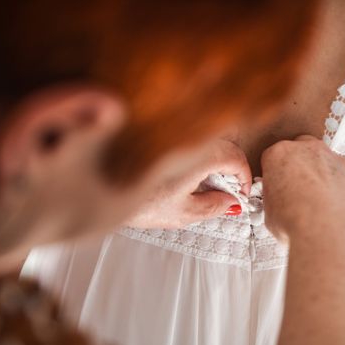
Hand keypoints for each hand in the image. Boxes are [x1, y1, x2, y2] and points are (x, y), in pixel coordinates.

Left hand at [124, 139, 251, 228]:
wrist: (101, 189)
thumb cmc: (137, 202)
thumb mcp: (183, 212)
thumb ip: (214, 206)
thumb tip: (232, 201)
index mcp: (199, 155)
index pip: (235, 157)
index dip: (244, 177)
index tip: (241, 192)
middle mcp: (189, 137)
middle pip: (224, 144)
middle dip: (230, 167)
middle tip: (225, 190)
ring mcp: (176, 132)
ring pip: (206, 138)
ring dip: (213, 158)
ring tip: (202, 183)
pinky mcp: (161, 133)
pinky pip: (189, 137)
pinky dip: (195, 152)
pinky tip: (182, 173)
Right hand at [261, 135, 344, 242]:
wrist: (330, 234)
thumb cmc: (297, 221)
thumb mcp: (269, 212)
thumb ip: (275, 199)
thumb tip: (280, 204)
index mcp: (282, 154)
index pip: (273, 158)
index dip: (274, 175)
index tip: (276, 187)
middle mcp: (310, 151)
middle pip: (302, 150)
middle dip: (300, 167)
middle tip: (296, 192)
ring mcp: (337, 161)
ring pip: (327, 164)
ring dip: (322, 179)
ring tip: (317, 206)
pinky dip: (341, 192)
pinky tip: (335, 212)